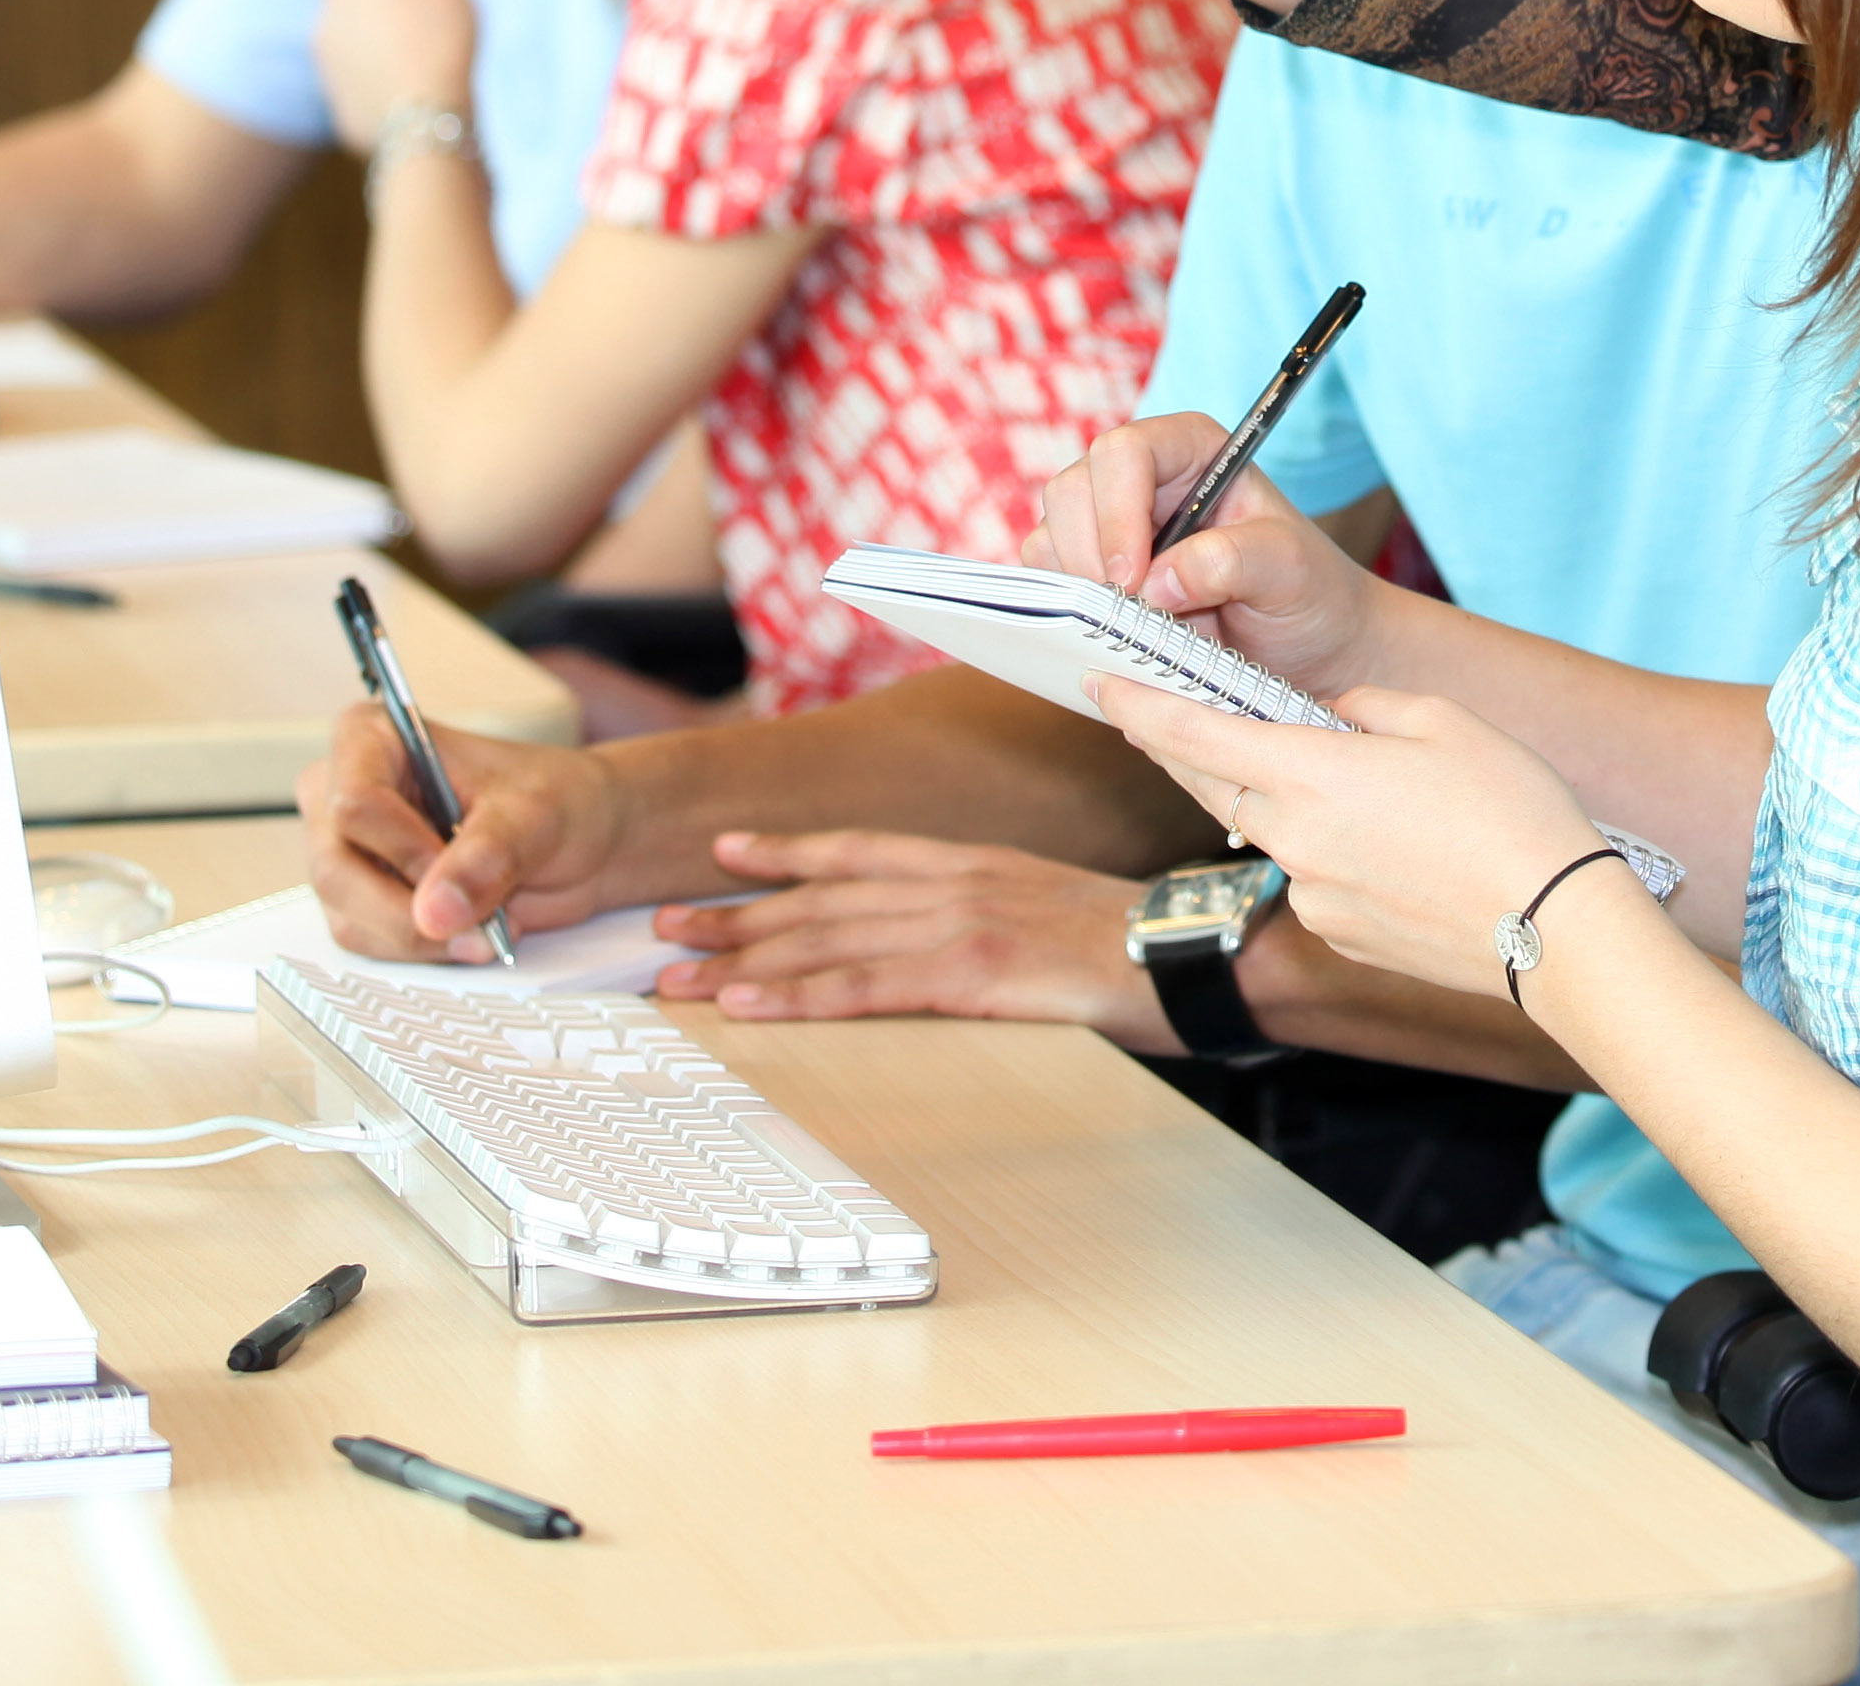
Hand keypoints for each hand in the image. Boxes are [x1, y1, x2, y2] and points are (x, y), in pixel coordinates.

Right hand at [299, 704, 624, 954]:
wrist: (584, 840)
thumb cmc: (558, 799)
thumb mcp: (536, 816)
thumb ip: (486, 857)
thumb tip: (436, 912)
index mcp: (375, 738)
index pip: (354, 801)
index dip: (404, 848)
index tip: (453, 866)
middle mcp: (344, 792)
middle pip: (337, 869)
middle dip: (409, 911)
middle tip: (477, 923)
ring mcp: (349, 852)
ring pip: (349, 916)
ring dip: (420, 937)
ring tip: (484, 924)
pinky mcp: (363, 899)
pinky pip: (368, 941)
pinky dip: (421, 950)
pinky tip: (467, 932)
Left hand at [309, 0, 478, 138]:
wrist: (425, 114)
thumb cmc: (434, 32)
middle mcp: (324, 24)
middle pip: (353, 12)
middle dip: (379, 17)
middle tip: (424, 27)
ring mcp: (329, 73)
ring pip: (355, 55)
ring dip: (378, 56)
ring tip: (423, 65)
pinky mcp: (344, 116)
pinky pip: (367, 96)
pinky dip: (385, 95)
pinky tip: (416, 99)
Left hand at [650, 830, 1165, 1040]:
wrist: (1196, 953)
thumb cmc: (1133, 945)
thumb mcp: (1050, 911)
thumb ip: (991, 916)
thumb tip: (952, 944)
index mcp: (972, 864)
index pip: (859, 851)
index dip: (786, 851)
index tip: (724, 853)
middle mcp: (955, 881)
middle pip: (824, 896)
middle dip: (739, 915)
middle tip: (664, 930)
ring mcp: (962, 924)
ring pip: (829, 939)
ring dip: (746, 960)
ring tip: (679, 978)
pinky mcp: (974, 972)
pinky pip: (868, 986)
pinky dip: (799, 996)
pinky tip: (750, 1008)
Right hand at [1032, 410, 1389, 698]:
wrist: (1311, 651)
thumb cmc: (1310, 594)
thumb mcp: (1291, 570)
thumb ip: (1234, 560)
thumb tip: (1159, 581)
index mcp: (1191, 450)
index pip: (1125, 453)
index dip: (1117, 512)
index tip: (1134, 581)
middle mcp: (1143, 480)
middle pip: (1072, 490)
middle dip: (1091, 558)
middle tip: (1130, 616)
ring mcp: (1111, 527)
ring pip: (1052, 538)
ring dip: (1081, 591)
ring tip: (1139, 631)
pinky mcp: (1095, 576)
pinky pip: (1051, 584)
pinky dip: (1070, 614)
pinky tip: (1120, 638)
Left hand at [1094, 676, 1611, 999]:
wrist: (1554, 928)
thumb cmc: (1510, 812)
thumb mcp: (1444, 721)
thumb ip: (1369, 707)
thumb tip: (1334, 718)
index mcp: (1309, 774)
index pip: (1194, 735)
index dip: (1140, 708)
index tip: (1101, 684)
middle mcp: (1293, 839)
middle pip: (1211, 785)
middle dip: (1180, 749)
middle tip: (1158, 716)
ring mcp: (1312, 896)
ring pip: (1269, 831)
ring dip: (1272, 798)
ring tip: (1334, 777)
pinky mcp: (1339, 934)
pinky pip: (1312, 876)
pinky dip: (1323, 848)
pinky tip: (1384, 841)